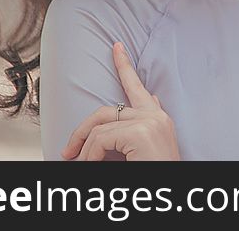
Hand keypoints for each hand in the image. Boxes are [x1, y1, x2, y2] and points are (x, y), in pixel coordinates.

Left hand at [61, 42, 181, 160]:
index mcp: (159, 119)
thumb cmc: (155, 172)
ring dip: (84, 150)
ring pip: (100, 126)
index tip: (116, 47)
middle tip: (68, 152)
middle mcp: (156, 116)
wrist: (170, 192)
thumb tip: (144, 102)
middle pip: (108, 110)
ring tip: (79, 165)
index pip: (138, 86)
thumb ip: (144, 124)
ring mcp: (149, 122)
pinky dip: (89, 155)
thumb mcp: (148, 147)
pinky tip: (90, 166)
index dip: (125, 65)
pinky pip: (101, 139)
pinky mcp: (140, 133)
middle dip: (82, 129)